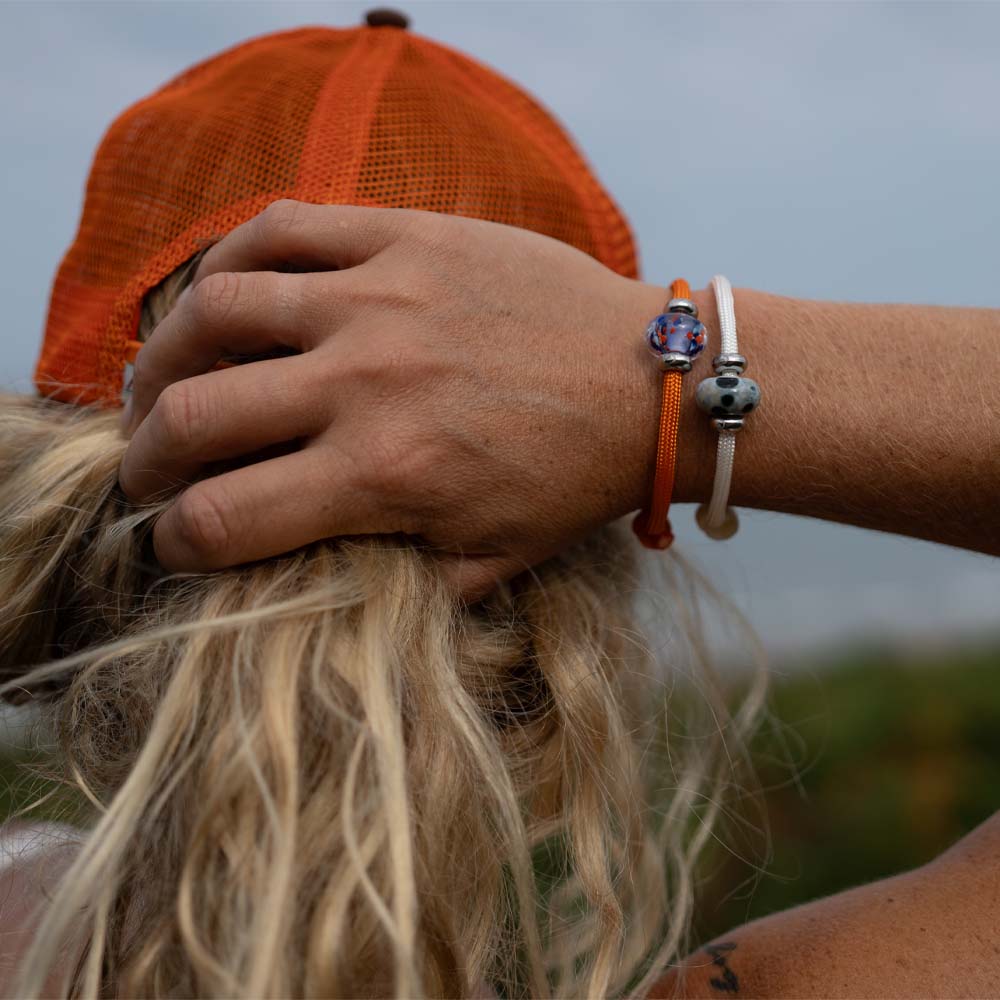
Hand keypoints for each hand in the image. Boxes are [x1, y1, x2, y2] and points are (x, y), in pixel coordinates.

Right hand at [118, 200, 668, 596]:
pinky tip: (217, 295)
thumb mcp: (492, 561)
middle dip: (144, 460)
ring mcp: (381, 296)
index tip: (171, 541)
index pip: (222, 518)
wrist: (652, 381)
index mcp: (385, 476)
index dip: (173, 541)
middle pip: (191, 418)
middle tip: (146, 471)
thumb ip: (398, 589)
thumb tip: (313, 596)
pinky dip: (225, 260)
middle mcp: (366, 383)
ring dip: (161, 359)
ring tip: (157, 384)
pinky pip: (280, 229)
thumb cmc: (575, 478)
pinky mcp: (406, 235)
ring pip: (213, 312)